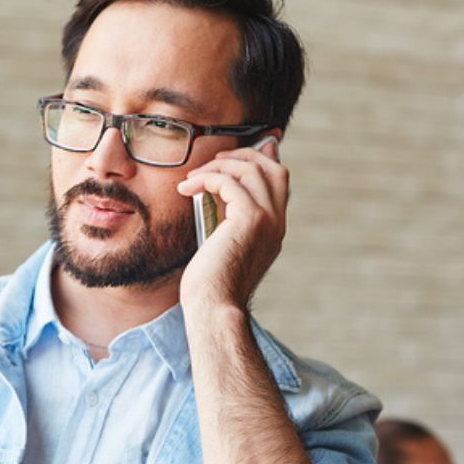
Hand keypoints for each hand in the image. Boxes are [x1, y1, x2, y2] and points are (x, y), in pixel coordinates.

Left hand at [176, 137, 287, 310]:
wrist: (214, 308)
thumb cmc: (211, 287)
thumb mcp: (223, 247)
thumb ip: (226, 222)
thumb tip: (214, 197)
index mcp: (273, 230)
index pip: (277, 181)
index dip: (258, 161)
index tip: (230, 158)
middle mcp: (277, 223)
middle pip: (272, 167)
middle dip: (242, 155)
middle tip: (213, 161)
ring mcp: (268, 220)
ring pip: (251, 169)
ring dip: (217, 166)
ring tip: (192, 178)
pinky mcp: (250, 219)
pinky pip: (229, 181)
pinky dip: (205, 179)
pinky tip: (186, 189)